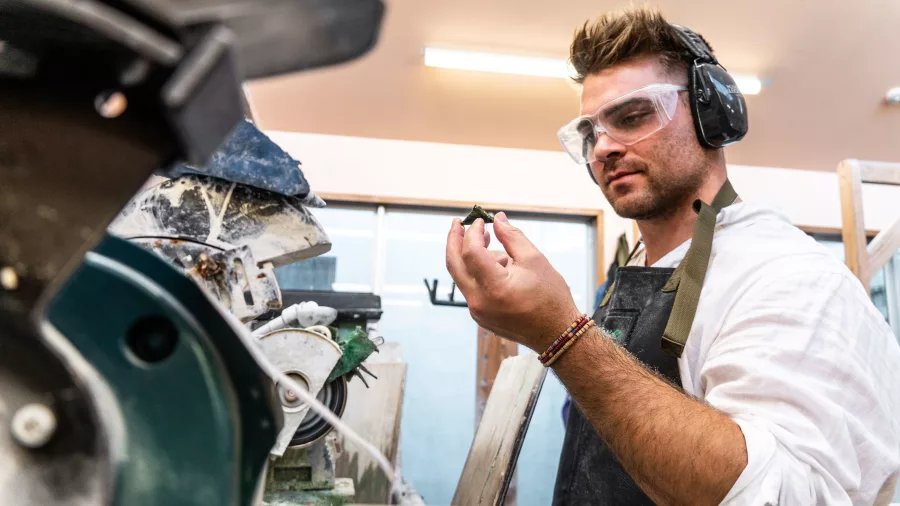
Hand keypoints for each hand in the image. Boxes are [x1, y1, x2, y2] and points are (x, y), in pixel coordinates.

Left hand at [445, 212, 581, 350]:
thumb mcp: (535, 260)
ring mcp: (477, 312)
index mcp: (494, 287)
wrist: (556, 334)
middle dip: (454, 240)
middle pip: (454, 265)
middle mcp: (480, 302)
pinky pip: (470, 288)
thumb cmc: (551, 297)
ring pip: (461, 276)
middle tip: (458, 224)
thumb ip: (512, 236)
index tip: (481, 220)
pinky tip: (496, 264)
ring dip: (468, 256)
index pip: (471, 252)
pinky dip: (476, 272)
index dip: (474, 232)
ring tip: (489, 241)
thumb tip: (497, 219)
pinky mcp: (480, 316)